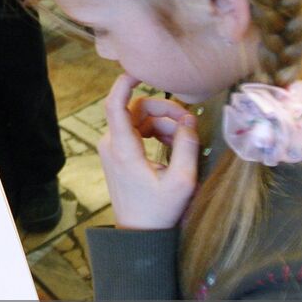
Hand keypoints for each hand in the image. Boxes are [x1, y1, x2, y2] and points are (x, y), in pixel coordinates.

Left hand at [97, 74, 198, 230]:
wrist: (139, 232)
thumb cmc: (159, 209)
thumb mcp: (182, 181)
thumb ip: (187, 147)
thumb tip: (189, 121)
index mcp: (123, 148)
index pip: (115, 104)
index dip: (124, 82)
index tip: (140, 69)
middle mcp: (112, 144)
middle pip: (136, 109)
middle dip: (164, 110)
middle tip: (190, 121)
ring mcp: (113, 148)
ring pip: (139, 118)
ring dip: (163, 122)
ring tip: (185, 139)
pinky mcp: (119, 152)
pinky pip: (137, 130)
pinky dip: (156, 131)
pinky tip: (175, 144)